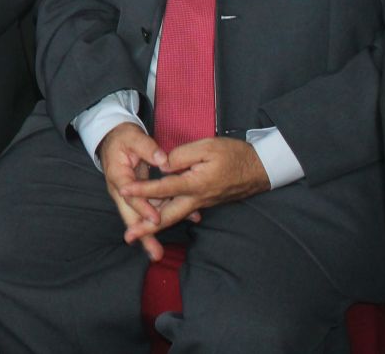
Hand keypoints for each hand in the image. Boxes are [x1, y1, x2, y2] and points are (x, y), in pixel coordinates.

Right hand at [97, 122, 170, 261]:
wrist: (114, 138)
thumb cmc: (123, 137)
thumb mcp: (133, 137)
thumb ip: (148, 147)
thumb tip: (163, 160)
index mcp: (118, 175)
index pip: (130, 195)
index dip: (143, 208)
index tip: (156, 219)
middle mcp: (121, 189)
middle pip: (130, 215)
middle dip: (142, 235)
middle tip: (154, 253)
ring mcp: (129, 194)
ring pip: (139, 217)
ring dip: (150, 233)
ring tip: (159, 253)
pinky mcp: (139, 194)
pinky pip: (150, 208)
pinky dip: (162, 216)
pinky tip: (182, 220)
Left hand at [124, 137, 271, 240]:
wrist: (260, 169)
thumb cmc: (234, 155)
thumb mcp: (207, 147)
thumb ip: (181, 155)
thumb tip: (162, 166)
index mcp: (195, 184)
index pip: (163, 188)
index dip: (142, 190)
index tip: (124, 191)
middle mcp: (197, 199)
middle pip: (168, 216)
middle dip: (147, 228)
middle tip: (129, 237)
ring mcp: (201, 203)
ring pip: (175, 216)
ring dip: (155, 226)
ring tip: (137, 233)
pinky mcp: (203, 202)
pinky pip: (182, 212)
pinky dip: (167, 216)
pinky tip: (157, 218)